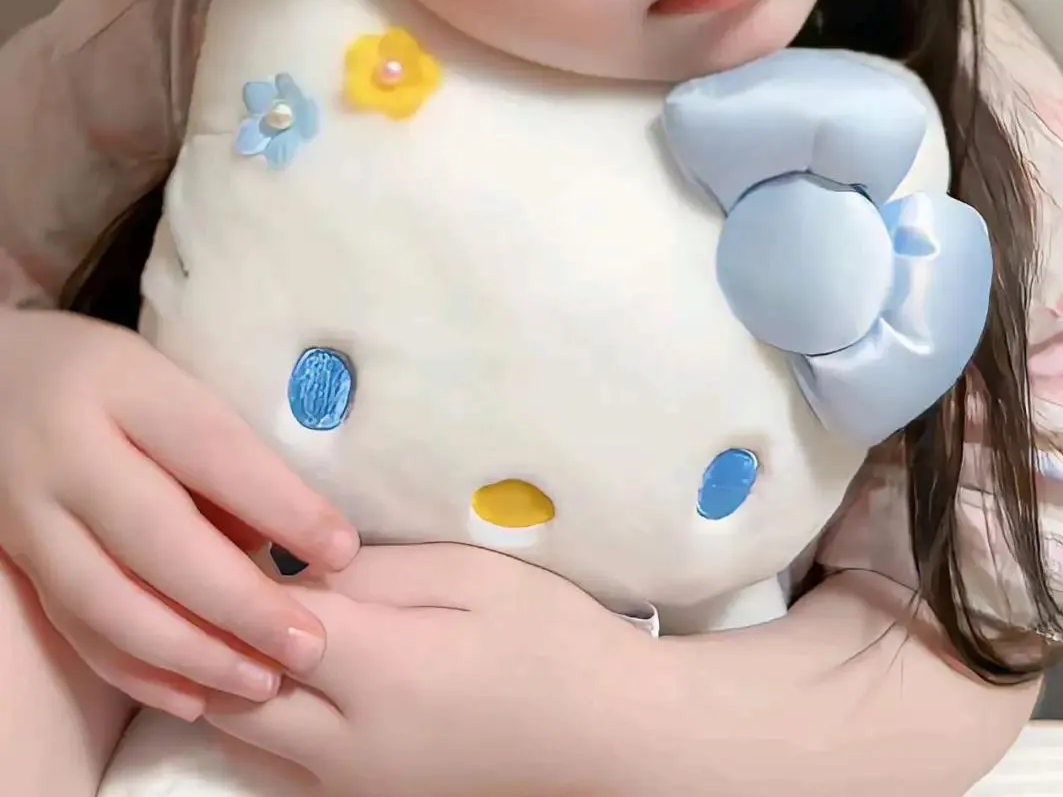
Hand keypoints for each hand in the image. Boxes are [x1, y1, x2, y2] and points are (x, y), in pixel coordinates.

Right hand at [0, 308, 359, 720]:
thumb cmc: (112, 377)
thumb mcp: (170, 383)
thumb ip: (220, 455)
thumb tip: (282, 545)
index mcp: (123, 385)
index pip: (212, 449)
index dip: (280, 505)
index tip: (342, 551)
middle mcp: (66, 450)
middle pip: (157, 539)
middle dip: (240, 604)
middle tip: (308, 645)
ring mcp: (27, 512)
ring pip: (108, 601)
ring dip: (193, 654)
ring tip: (263, 681)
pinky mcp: (14, 559)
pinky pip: (73, 629)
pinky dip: (137, 671)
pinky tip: (195, 694)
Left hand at [204, 544, 661, 796]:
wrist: (608, 737)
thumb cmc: (550, 639)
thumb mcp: (474, 577)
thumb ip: (378, 568)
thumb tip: (300, 565)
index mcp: (378, 671)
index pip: (265, 617)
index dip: (239, 570)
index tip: (235, 527)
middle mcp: (346, 744)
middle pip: (232, 689)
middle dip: (219, 629)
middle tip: (232, 571)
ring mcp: (352, 787)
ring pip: (243, 737)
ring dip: (231, 677)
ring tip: (249, 617)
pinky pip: (279, 764)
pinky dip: (262, 719)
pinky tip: (287, 673)